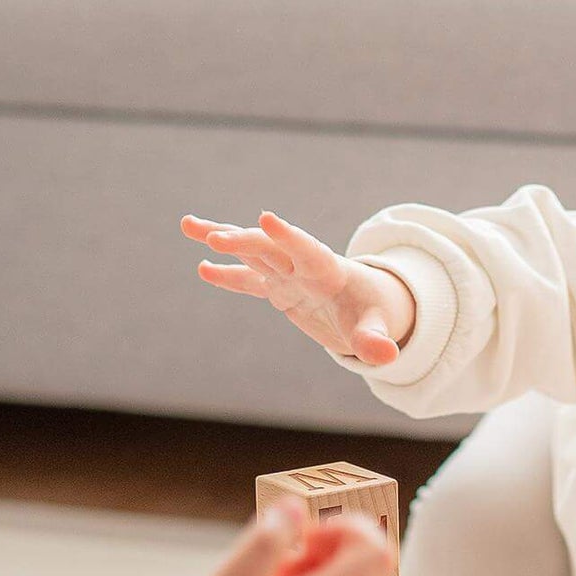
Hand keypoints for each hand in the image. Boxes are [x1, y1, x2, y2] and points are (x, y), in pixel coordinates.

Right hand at [181, 210, 415, 364]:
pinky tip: (202, 268)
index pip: (306, 250)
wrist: (372, 306)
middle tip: (214, 237)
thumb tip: (388, 358)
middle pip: (270, 249)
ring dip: (222, 237)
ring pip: (252, 252)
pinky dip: (227, 274)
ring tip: (187, 224)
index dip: (287, 237)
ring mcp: (289, 275)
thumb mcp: (378, 329)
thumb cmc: (376, 314)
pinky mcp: (279, 288)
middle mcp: (304, 266)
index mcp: (329, 270)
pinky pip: (249, 279)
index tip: (265, 218)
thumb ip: (377, 342)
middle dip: (243, 241)